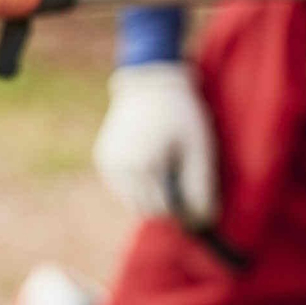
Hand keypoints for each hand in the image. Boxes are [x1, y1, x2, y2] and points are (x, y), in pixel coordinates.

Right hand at [93, 62, 218, 225]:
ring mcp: (108, 164)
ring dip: (149, 194)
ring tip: (165, 166)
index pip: (163, 210)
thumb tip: (202, 222)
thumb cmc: (180, 114)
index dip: (181, 206)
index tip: (192, 189)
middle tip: (179, 176)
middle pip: (145, 209)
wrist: (150, 82)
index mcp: (144, 167)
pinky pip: (121, 185)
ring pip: (131, 200)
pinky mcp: (103, 158)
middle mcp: (119, 169)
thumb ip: (201, 187)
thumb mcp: (199, 148)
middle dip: (164, 202)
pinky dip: (137, 182)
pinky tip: (149, 160)